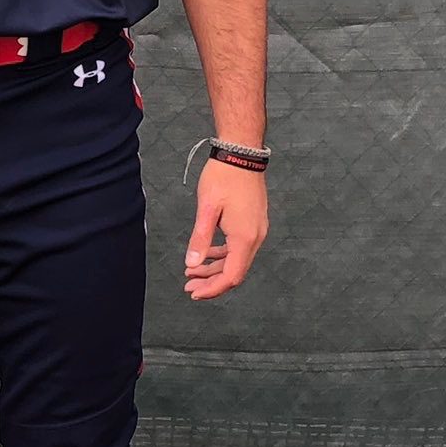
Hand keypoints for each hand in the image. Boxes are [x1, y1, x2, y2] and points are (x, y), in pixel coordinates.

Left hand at [183, 159, 268, 300]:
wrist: (242, 154)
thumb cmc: (224, 177)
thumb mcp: (207, 208)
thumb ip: (200, 239)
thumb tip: (192, 263)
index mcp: (244, 238)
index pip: (231, 276)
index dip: (213, 289)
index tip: (194, 292)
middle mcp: (255, 238)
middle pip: (235, 272)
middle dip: (211, 282)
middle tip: (188, 285)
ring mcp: (256, 230)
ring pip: (236, 260)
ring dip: (215, 268)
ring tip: (192, 271)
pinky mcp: (253, 223)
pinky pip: (239, 248)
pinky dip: (223, 255)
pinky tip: (207, 254)